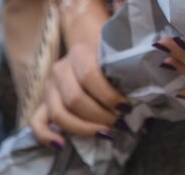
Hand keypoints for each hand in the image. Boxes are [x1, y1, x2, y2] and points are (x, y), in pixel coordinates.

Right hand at [30, 0, 129, 149]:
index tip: (127, 109)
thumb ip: (129, 76)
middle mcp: (61, 68)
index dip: (109, 97)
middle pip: (75, 99)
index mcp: (81, 52)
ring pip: (59, 113)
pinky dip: (47, 135)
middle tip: (119, 124)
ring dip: (84, 128)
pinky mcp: (42, 100)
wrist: (88, 40)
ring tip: (106, 133)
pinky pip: (36, 121)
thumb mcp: (118, 57)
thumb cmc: (110, 54)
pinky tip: (62, 145)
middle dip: (100, 116)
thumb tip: (147, 111)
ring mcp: (49, 86)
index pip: (91, 76)